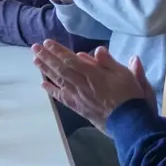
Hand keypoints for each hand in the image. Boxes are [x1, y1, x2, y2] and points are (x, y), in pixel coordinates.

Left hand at [33, 42, 153, 132]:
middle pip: (62, 69)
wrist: (130, 122)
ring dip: (46, 70)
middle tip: (35, 48)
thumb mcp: (127, 74)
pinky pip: (62, 97)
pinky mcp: (79, 107)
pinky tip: (43, 85)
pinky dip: (52, 91)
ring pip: (59, 81)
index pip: (72, 60)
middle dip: (48, 57)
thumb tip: (97, 50)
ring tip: (35, 60)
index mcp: (95, 75)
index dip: (59, 51)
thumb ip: (110, 62)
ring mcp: (79, 97)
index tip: (47, 42)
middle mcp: (83, 85)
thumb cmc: (131, 96)